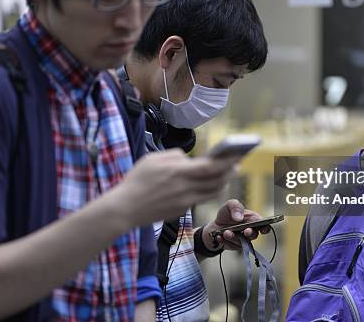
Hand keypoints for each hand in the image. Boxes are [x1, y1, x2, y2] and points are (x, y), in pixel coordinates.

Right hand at [114, 149, 238, 226]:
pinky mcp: (182, 210)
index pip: (211, 167)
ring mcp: (185, 201)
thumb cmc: (137, 180)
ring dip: (223, 182)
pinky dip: (211, 191)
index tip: (237, 155)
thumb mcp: (152, 159)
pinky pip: (202, 198)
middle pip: (216, 180)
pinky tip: (212, 185)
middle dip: (230, 171)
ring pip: (213, 191)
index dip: (227, 161)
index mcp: (178, 172)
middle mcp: (185, 187)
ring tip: (227, 174)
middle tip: (237, 164)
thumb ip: (174, 155)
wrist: (126, 208)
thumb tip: (188, 158)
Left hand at [201, 199, 269, 250]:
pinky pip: (231, 246)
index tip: (262, 229)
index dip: (265, 228)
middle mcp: (250, 231)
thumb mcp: (229, 205)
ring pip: (241, 242)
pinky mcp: (235, 246)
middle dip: (250, 233)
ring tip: (225, 232)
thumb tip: (239, 218)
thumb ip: (235, 206)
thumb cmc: (226, 214)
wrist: (215, 225)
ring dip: (233, 237)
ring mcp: (243, 239)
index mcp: (253, 219)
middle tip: (246, 231)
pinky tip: (220, 236)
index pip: (264, 225)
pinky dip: (225, 241)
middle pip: (254, 235)